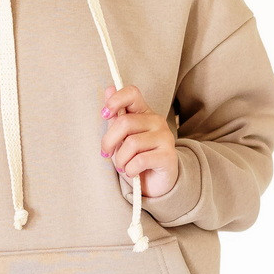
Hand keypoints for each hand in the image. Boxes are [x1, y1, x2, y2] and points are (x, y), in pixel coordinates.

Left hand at [100, 84, 178, 198]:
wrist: (154, 184)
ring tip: (123, 166)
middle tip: (106, 154)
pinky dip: (130, 169)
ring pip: (131, 144)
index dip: (116, 100)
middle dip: (109, 142)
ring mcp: (165, 137)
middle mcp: (157, 121)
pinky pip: (140, 160)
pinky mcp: (168, 156)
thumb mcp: (120, 138)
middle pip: (124, 122)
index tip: (104, 114)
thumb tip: (108, 89)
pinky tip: (133, 172)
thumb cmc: (134, 158)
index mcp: (144, 112)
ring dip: (120, 160)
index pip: (132, 93)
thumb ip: (115, 116)